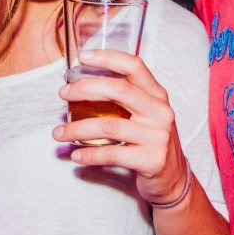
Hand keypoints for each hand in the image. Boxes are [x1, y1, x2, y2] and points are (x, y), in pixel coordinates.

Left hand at [53, 47, 188, 204]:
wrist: (174, 178)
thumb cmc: (151, 142)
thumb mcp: (146, 115)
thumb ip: (125, 100)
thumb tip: (80, 88)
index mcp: (157, 95)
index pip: (134, 66)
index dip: (108, 58)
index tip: (83, 57)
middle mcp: (160, 112)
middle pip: (119, 90)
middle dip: (85, 89)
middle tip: (63, 94)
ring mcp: (158, 136)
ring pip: (109, 126)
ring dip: (78, 129)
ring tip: (59, 133)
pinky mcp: (151, 160)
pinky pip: (112, 154)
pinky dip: (89, 154)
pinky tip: (76, 155)